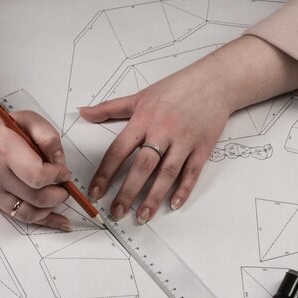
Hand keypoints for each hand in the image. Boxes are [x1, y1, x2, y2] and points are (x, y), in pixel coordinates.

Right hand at [0, 110, 72, 229]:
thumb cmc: (2, 128)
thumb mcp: (29, 120)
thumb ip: (49, 139)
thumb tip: (61, 165)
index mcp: (4, 148)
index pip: (37, 175)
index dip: (57, 177)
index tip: (64, 173)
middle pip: (36, 197)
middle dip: (59, 195)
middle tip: (65, 188)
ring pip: (29, 212)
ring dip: (51, 209)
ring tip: (58, 198)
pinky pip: (19, 217)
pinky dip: (40, 219)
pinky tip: (56, 218)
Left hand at [80, 54, 232, 223]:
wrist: (214, 81)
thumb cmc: (176, 88)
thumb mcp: (140, 96)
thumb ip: (109, 107)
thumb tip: (83, 112)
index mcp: (144, 119)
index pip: (118, 150)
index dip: (105, 173)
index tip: (95, 192)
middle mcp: (163, 131)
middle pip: (142, 166)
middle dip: (128, 192)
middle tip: (117, 212)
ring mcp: (184, 140)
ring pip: (167, 173)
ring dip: (154, 197)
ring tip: (142, 216)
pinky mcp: (202, 147)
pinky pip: (192, 172)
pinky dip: (183, 190)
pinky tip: (174, 205)